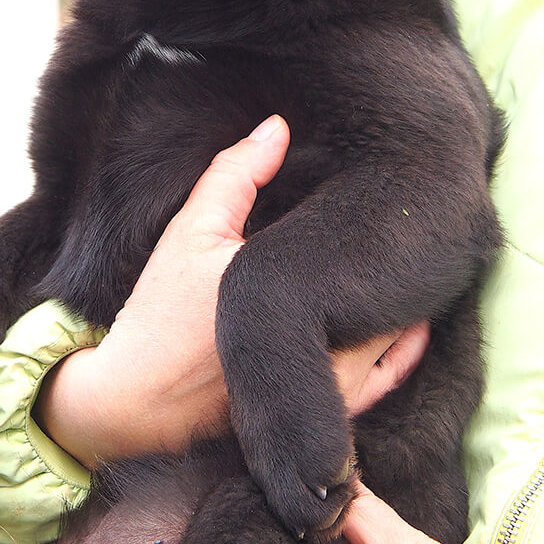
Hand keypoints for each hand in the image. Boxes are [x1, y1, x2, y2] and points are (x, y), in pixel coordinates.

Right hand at [35, 115, 427, 465]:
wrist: (136, 402)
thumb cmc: (160, 315)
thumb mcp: (191, 233)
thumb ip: (234, 175)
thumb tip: (276, 127)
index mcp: (301, 300)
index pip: (376, 251)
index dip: (391, 218)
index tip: (393, 194)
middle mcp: (333, 351)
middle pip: (399, 292)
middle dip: (400, 259)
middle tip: (407, 224)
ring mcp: (338, 391)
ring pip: (401, 333)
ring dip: (405, 299)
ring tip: (401, 263)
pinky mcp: (331, 416)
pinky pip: (392, 377)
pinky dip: (402, 346)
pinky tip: (402, 318)